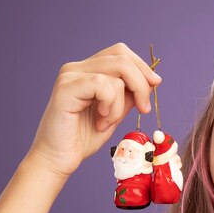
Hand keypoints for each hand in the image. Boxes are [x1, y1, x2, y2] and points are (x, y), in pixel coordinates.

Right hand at [27, 43, 161, 177]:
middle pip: (122, 57)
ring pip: (117, 73)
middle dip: (141, 83)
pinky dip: (110, 106)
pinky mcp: (65, 88)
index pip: (121, 53)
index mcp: (87, 70)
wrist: (58, 159)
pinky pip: (103, 85)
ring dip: (122, 103)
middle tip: (143, 108)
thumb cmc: (82, 138)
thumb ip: (128, 95)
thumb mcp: (115, 113)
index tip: (156, 85)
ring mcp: (69, 76)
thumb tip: (151, 80)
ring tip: (108, 121)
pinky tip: (100, 120)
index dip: (142, 66)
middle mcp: (77, 68)